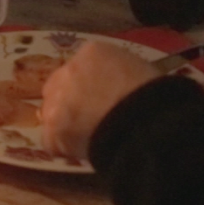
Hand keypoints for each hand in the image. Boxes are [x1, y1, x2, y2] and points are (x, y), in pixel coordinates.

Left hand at [41, 41, 159, 160]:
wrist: (144, 120)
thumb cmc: (152, 96)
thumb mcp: (136, 70)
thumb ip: (114, 73)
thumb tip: (112, 88)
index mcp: (92, 53)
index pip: (78, 69)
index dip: (85, 88)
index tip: (96, 101)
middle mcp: (68, 71)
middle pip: (57, 88)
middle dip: (67, 103)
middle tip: (87, 120)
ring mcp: (57, 99)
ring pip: (52, 114)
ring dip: (65, 126)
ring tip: (88, 139)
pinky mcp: (54, 127)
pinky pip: (52, 142)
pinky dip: (65, 149)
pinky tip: (83, 151)